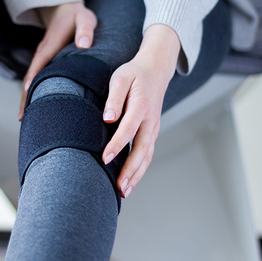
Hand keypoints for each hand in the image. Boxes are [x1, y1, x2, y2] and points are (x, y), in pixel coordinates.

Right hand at [18, 2, 96, 119]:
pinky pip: (36, 77)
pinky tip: (35, 104)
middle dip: (25, 97)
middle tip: (22, 119)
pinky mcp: (44, 60)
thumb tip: (83, 46)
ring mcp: (41, 57)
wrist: (64, 9)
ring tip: (25, 118)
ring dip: (26, 97)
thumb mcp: (85, 18)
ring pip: (31, 79)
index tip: (28, 99)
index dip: (33, 83)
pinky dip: (32, 91)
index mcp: (50, 45)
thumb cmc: (77, 16)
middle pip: (30, 78)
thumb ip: (85, 30)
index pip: (39, 67)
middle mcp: (42, 53)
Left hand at [101, 24, 180, 197]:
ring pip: (147, 155)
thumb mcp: (121, 78)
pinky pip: (147, 154)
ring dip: (137, 174)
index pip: (129, 128)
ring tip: (124, 191)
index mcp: (142, 105)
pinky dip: (140, 169)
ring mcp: (154, 128)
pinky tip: (130, 181)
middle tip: (119, 187)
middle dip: (131, 170)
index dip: (117, 144)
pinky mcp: (152, 132)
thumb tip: (108, 118)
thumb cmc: (134, 74)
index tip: (105, 158)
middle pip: (142, 149)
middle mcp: (151, 120)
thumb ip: (114, 98)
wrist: (156, 70)